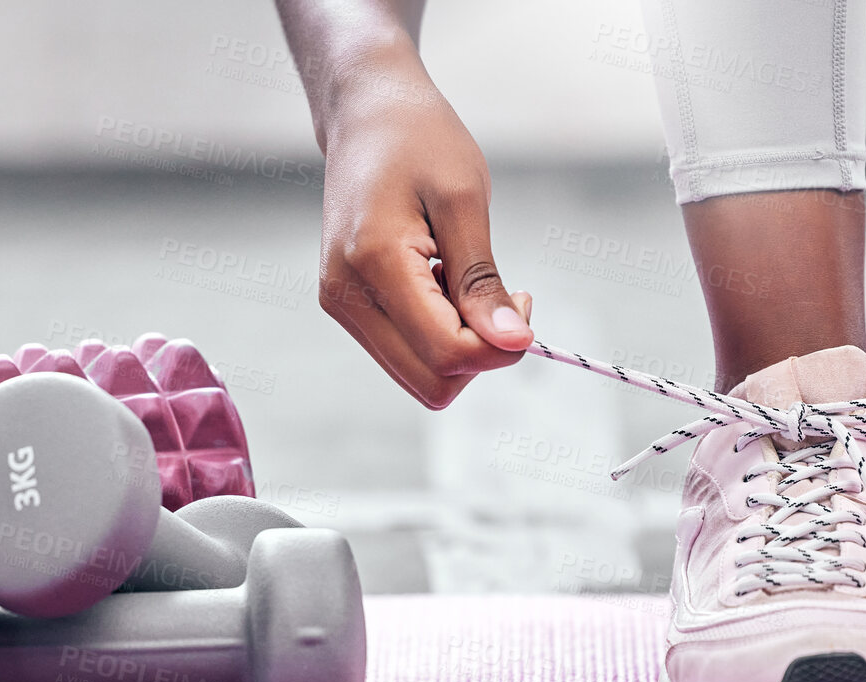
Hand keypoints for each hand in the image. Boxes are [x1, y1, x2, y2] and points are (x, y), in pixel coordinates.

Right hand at [313, 61, 531, 408]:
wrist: (366, 114)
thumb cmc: (418, 139)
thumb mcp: (463, 200)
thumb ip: (482, 280)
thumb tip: (513, 342)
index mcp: (372, 264)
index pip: (445, 353)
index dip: (499, 347)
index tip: (524, 299)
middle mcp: (345, 297)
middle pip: (429, 382)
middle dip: (480, 354)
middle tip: (502, 297)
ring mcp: (341, 304)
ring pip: (417, 374)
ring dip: (459, 345)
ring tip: (466, 280)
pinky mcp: (347, 304)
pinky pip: (405, 350)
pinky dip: (439, 333)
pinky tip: (444, 282)